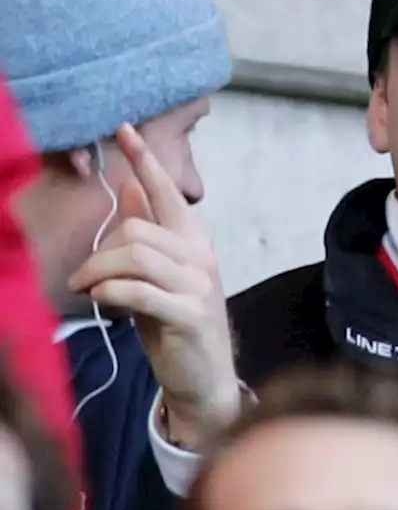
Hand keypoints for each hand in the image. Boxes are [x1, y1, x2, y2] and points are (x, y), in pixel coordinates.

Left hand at [67, 124, 239, 449]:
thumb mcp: (160, 274)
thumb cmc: (176, 324)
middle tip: (82, 278)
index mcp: (194, 242)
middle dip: (100, 251)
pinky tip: (102, 300)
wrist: (204, 379)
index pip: (168, 194)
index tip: (125, 130)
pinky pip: (140, 291)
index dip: (146, 161)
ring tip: (87, 290)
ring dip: (99, 272)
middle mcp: (201, 258)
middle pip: (139, 229)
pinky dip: (112, 292)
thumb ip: (150, 232)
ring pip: (137, 257)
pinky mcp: (189, 316)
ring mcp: (199, 287)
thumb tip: (133, 188)